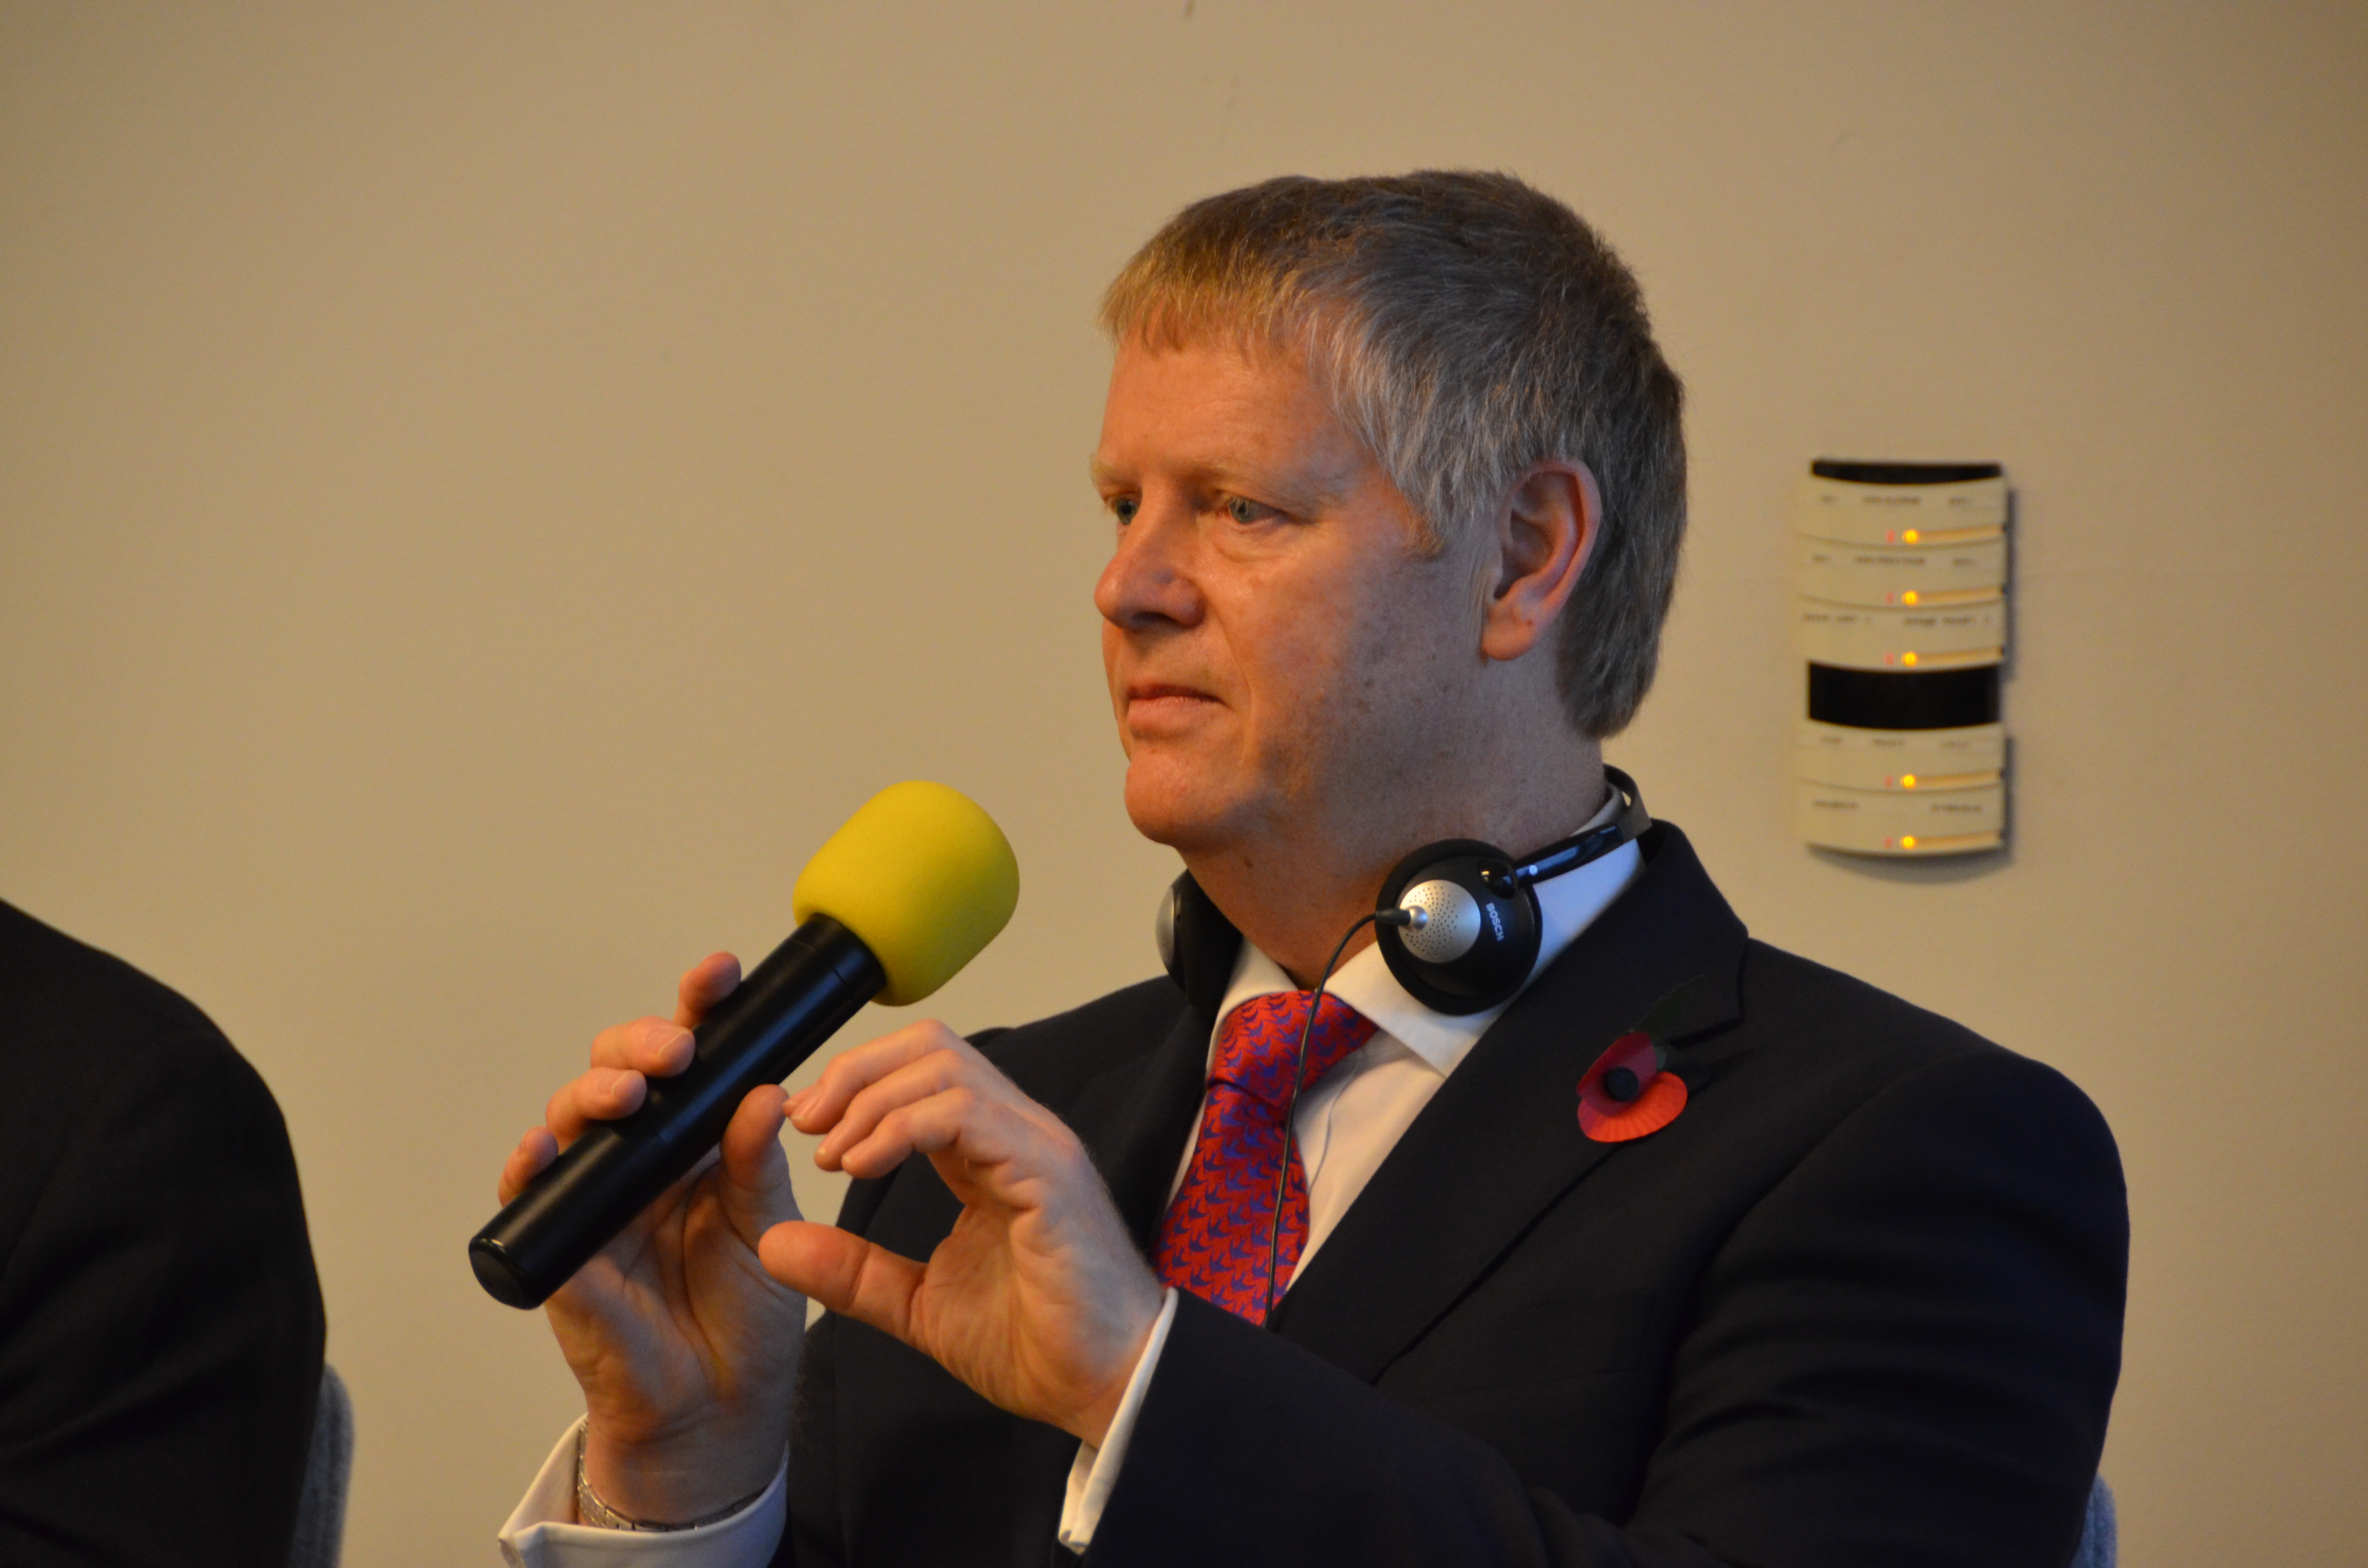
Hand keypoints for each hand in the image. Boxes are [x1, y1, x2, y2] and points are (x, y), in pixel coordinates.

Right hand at [496, 954, 805, 1522]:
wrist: (720, 1404)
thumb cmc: (746, 1315)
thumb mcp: (770, 1230)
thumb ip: (760, 1166)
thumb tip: (763, 1094)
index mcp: (701, 1142)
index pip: (693, 1061)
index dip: (697, 1011)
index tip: (718, 975)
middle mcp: (644, 1158)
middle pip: (621, 1074)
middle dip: (639, 1044)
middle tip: (674, 1050)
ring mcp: (599, 1197)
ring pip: (572, 1121)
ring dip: (590, 1094)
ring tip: (624, 1093)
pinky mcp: (563, 1245)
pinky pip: (531, 1195)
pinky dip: (529, 1165)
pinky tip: (541, 1147)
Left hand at [759, 1023, 1165, 1446]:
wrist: (1105, 1386)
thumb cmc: (1036, 1341)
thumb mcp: (917, 1304)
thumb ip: (853, 1270)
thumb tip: (775, 1242)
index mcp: (988, 1150)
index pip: (920, 1070)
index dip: (853, 1082)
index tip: (803, 1126)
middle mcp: (1016, 1132)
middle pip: (929, 1046)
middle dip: (854, 1073)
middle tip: (806, 1123)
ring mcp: (1036, 1145)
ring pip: (945, 1067)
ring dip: (871, 1099)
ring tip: (832, 1152)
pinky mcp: (1047, 1171)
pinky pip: (969, 1114)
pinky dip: (904, 1127)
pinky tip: (864, 1164)